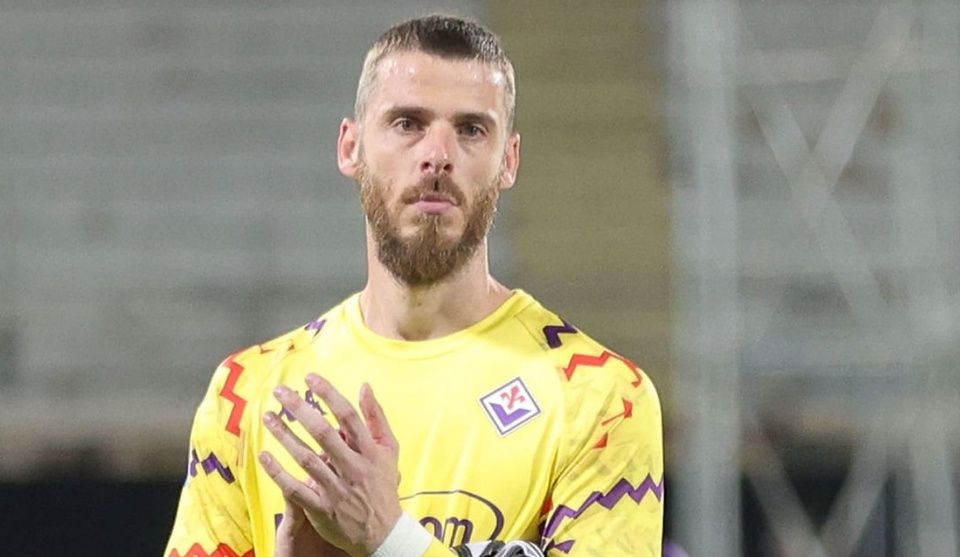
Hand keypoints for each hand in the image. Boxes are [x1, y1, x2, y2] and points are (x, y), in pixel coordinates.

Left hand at [259, 375, 402, 556]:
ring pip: (307, 458)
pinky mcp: (322, 509)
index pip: (348, 416)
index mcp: (370, 451)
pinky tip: (263, 457)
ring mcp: (337, 489)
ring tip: (267, 417)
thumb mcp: (389, 450)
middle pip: (323, 433)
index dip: (329, 394)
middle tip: (280, 392)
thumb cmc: (384, 485)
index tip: (310, 378)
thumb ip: (376, 417)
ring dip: (285, 436)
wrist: (383, 533)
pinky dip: (278, 473)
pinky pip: (296, 489)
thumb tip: (364, 386)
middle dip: (300, 409)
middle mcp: (353, 467)